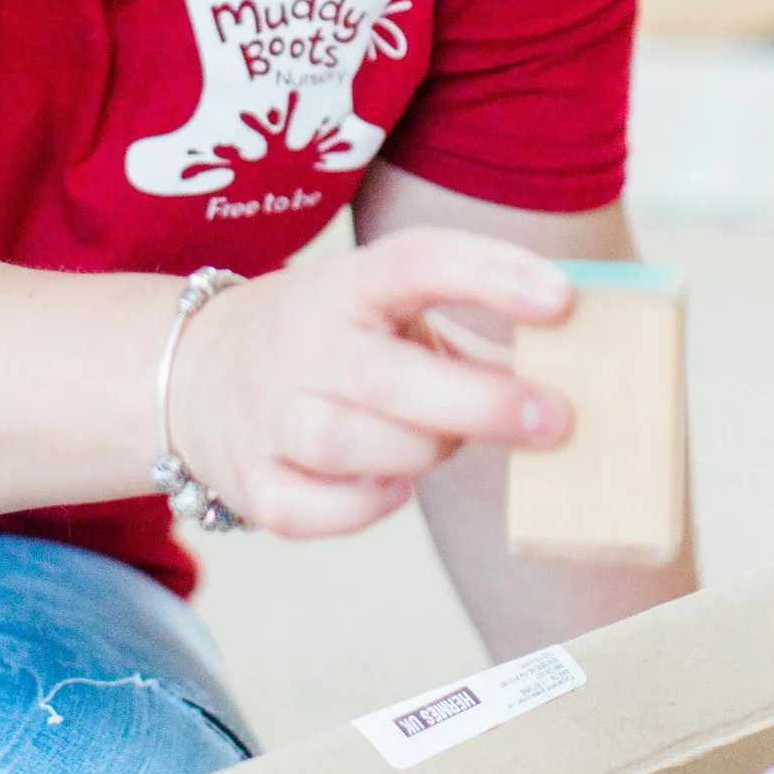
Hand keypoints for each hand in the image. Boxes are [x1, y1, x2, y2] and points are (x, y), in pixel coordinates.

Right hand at [166, 226, 574, 537]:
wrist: (190, 373)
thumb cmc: (327, 346)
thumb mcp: (378, 309)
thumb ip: (464, 336)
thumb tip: (583, 378)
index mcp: (341, 287)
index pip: (411, 263)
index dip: (487, 274)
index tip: (562, 299)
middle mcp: (298, 345)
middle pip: (385, 377)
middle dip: (480, 401)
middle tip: (556, 418)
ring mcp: (266, 415)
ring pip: (352, 445)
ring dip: (419, 451)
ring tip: (443, 441)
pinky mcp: (252, 480)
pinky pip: (314, 510)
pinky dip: (363, 506)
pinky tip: (388, 485)